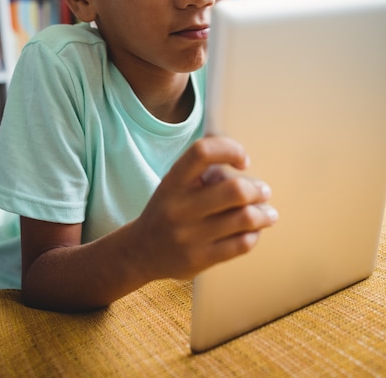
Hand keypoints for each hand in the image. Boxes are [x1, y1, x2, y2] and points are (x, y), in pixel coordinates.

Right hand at [131, 136, 277, 282]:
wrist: (141, 251)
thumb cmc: (168, 208)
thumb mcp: (175, 182)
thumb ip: (203, 168)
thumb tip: (238, 154)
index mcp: (173, 181)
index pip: (202, 152)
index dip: (230, 149)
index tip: (243, 161)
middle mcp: (179, 207)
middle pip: (235, 190)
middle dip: (257, 189)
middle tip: (264, 191)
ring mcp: (189, 235)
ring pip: (244, 218)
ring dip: (264, 213)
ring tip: (268, 213)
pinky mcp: (199, 259)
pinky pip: (241, 244)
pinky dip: (254, 234)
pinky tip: (253, 231)